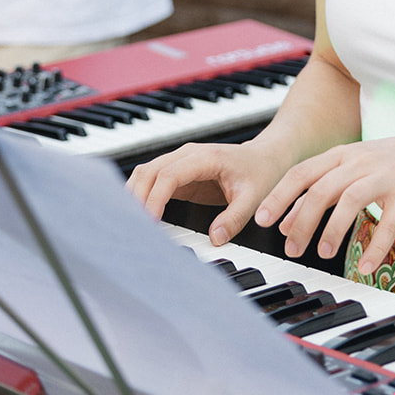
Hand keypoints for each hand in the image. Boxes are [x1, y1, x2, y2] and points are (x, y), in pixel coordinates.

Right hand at [127, 139, 296, 247]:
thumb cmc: (259, 173)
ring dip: (134, 194)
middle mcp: (187, 155)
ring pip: (145, 173)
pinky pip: (152, 181)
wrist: (264, 157)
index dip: (155, 198)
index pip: (169, 175)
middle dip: (137, 198)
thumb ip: (234, 218)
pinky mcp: (178, 173)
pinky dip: (141, 195)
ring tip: (130, 223)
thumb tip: (215, 239)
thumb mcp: (253, 197)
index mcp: (204, 157)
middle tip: (132, 228)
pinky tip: (138, 215)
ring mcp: (180, 162)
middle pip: (149, 171)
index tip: (150, 222)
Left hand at [255, 137, 394, 275]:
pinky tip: (367, 268)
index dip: (280, 196)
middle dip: (302, 221)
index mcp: (340, 155)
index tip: (262, 220)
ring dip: (333, 230)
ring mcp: (384, 176)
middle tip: (292, 249)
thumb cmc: (384, 167)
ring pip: (351, 200)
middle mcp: (359, 161)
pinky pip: (389, 223)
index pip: (302, 173)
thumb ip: (317, 192)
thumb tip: (285, 223)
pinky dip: (376, 246)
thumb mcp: (347, 171)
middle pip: (322, 189)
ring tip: (322, 254)